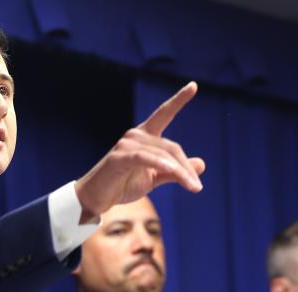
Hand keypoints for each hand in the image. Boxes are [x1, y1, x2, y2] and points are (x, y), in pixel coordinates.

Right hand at [75, 82, 205, 222]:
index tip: (194, 85)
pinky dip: (159, 163)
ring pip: (162, 155)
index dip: (178, 100)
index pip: (164, 114)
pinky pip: (144, 158)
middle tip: (197, 187)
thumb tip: (202, 163)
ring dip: (180, 172)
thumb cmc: (122, 185)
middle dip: (186, 168)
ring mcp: (126, 145)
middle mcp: (135, 136)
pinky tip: (171, 170)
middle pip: (171, 148)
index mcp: (144, 137)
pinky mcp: (118, 158)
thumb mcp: (154, 179)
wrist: (96, 199)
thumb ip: (175, 172)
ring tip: (194, 188)